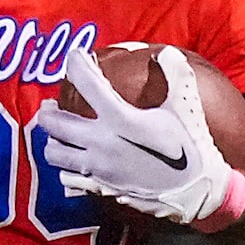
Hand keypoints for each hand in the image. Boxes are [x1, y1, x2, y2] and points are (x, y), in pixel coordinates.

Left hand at [34, 46, 243, 229]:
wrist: (197, 191)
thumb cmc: (191, 146)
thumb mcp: (186, 106)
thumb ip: (176, 73)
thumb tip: (165, 52)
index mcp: (120, 119)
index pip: (86, 82)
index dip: (75, 63)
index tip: (76, 57)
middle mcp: (102, 143)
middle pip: (54, 124)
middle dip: (47, 110)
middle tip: (51, 104)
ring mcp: (99, 169)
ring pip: (55, 154)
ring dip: (52, 141)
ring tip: (59, 134)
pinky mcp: (101, 188)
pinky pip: (69, 178)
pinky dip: (66, 167)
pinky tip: (75, 161)